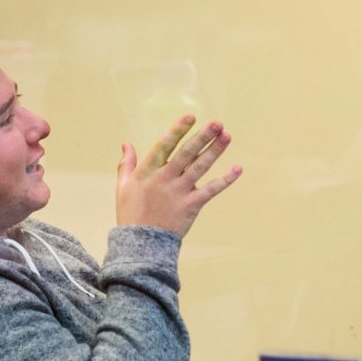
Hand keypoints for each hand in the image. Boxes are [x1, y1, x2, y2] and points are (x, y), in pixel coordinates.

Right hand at [116, 115, 242, 236]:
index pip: (164, 145)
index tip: (191, 116)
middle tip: (217, 123)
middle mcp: (165, 178)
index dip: (178, 130)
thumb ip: (126, 164)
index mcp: (148, 171)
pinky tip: (238, 169)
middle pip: (186, 153)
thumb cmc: (131, 214)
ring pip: (200, 167)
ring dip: (215, 151)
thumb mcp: (123, 187)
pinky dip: (225, 180)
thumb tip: (126, 143)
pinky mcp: (191, 206)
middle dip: (202, 137)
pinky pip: (211, 191)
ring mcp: (179, 192)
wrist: (140, 245)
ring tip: (227, 136)